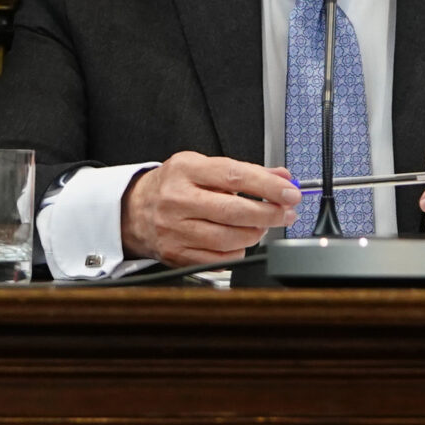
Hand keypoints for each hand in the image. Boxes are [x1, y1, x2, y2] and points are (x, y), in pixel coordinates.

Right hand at [121, 153, 298, 265]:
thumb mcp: (202, 166)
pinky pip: (218, 258)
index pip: (235, 176)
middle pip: (234, 211)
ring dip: (256, 234)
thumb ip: (244, 171)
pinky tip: (241, 240)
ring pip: (228, 238)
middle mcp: (178, 200)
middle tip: (287, 213)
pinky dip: (237, 250)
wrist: (133, 210)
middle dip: (269, 214)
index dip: (268, 186)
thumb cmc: (173, 185)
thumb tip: (282, 177)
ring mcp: (175, 229)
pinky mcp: (176, 254)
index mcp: (186, 170)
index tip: (290, 192)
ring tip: (263, 226)